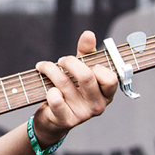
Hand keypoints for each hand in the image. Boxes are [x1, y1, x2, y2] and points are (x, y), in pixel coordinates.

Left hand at [32, 30, 117, 146]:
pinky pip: (55, 99)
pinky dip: (49, 90)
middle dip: (69, 62)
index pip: (110, 78)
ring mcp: (83, 114)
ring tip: (44, 67)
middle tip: (61, 60)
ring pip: (64, 83)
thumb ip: (86, 52)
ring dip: (50, 69)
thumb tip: (88, 34)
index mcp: (107, 93)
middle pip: (86, 76)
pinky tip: (47, 88)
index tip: (84, 62)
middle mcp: (98, 105)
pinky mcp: (66, 120)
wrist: (54, 118)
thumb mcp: (81, 70)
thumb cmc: (72, 90)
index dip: (96, 66)